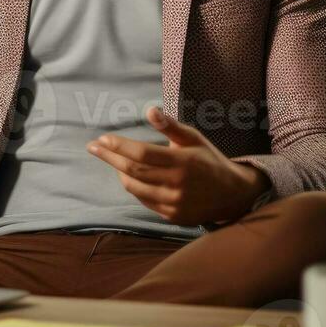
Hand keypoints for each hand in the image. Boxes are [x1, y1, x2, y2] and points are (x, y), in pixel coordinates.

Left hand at [87, 106, 271, 225]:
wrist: (232, 195)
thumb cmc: (210, 160)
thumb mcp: (194, 139)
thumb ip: (171, 126)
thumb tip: (150, 111)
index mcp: (182, 162)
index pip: (142, 154)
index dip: (119, 146)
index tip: (102, 139)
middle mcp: (176, 185)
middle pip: (133, 171)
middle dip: (110, 158)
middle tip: (93, 148)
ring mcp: (173, 203)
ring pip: (135, 188)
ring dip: (120, 173)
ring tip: (113, 160)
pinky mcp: (172, 216)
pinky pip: (144, 200)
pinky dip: (134, 187)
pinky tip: (131, 177)